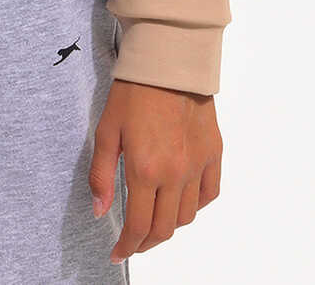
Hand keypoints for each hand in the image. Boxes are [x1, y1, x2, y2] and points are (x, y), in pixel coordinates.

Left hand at [89, 78, 222, 265]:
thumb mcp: (106, 130)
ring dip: (169, 226)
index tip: (117, 252)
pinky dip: (195, 206)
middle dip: (146, 242)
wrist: (168, 61)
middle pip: (164, 229)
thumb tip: (100, 212)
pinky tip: (180, 201)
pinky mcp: (214, 154)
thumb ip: (101, 174)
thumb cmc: (132, 92)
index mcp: (145, 169)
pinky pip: (209, 195)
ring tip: (153, 220)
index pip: (139, 227)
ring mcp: (198, 165)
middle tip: (133, 242)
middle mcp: (176, 174)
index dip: (127, 246)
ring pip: (187, 216)